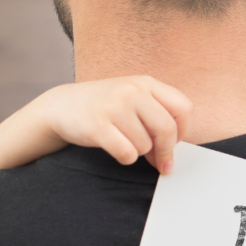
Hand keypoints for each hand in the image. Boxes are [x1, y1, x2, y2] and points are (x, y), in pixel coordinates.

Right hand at [39, 76, 192, 172]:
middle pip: (167, 129)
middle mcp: (132, 91)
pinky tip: (118, 150)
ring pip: (145, 145)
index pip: (184, 108)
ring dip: (140, 153)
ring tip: (126, 143)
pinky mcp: (97, 125)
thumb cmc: (105, 107)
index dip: (184, 130)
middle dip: (166, 151)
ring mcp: (113, 106)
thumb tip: (173, 154)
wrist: (61, 106)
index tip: (175, 143)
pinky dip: (126, 158)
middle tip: (161, 163)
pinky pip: (126, 153)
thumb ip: (157, 118)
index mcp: (146, 83)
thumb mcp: (134, 100)